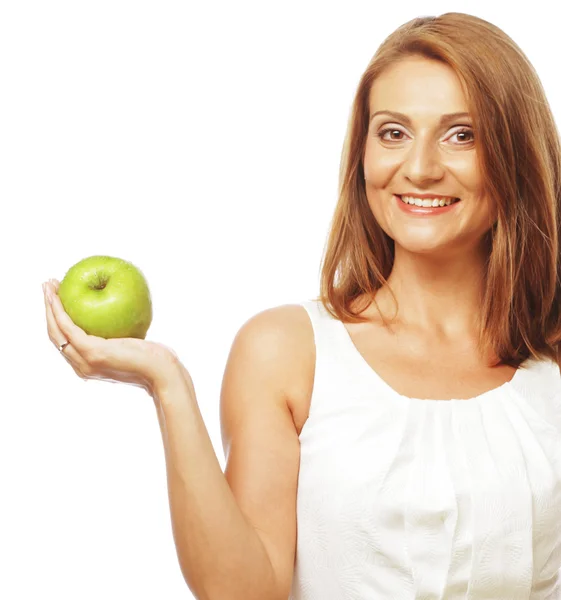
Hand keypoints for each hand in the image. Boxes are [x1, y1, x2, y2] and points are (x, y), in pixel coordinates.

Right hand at [42, 278, 181, 395]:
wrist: (163, 373)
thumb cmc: (154, 359)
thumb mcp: (131, 347)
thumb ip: (118, 338)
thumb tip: (116, 316)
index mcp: (87, 366)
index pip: (65, 342)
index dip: (56, 320)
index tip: (55, 299)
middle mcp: (81, 367)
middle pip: (55, 335)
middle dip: (48, 309)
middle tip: (47, 286)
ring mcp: (85, 361)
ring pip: (56, 330)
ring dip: (49, 306)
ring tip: (48, 285)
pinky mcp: (92, 352)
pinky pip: (69, 328)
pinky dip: (59, 310)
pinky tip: (58, 296)